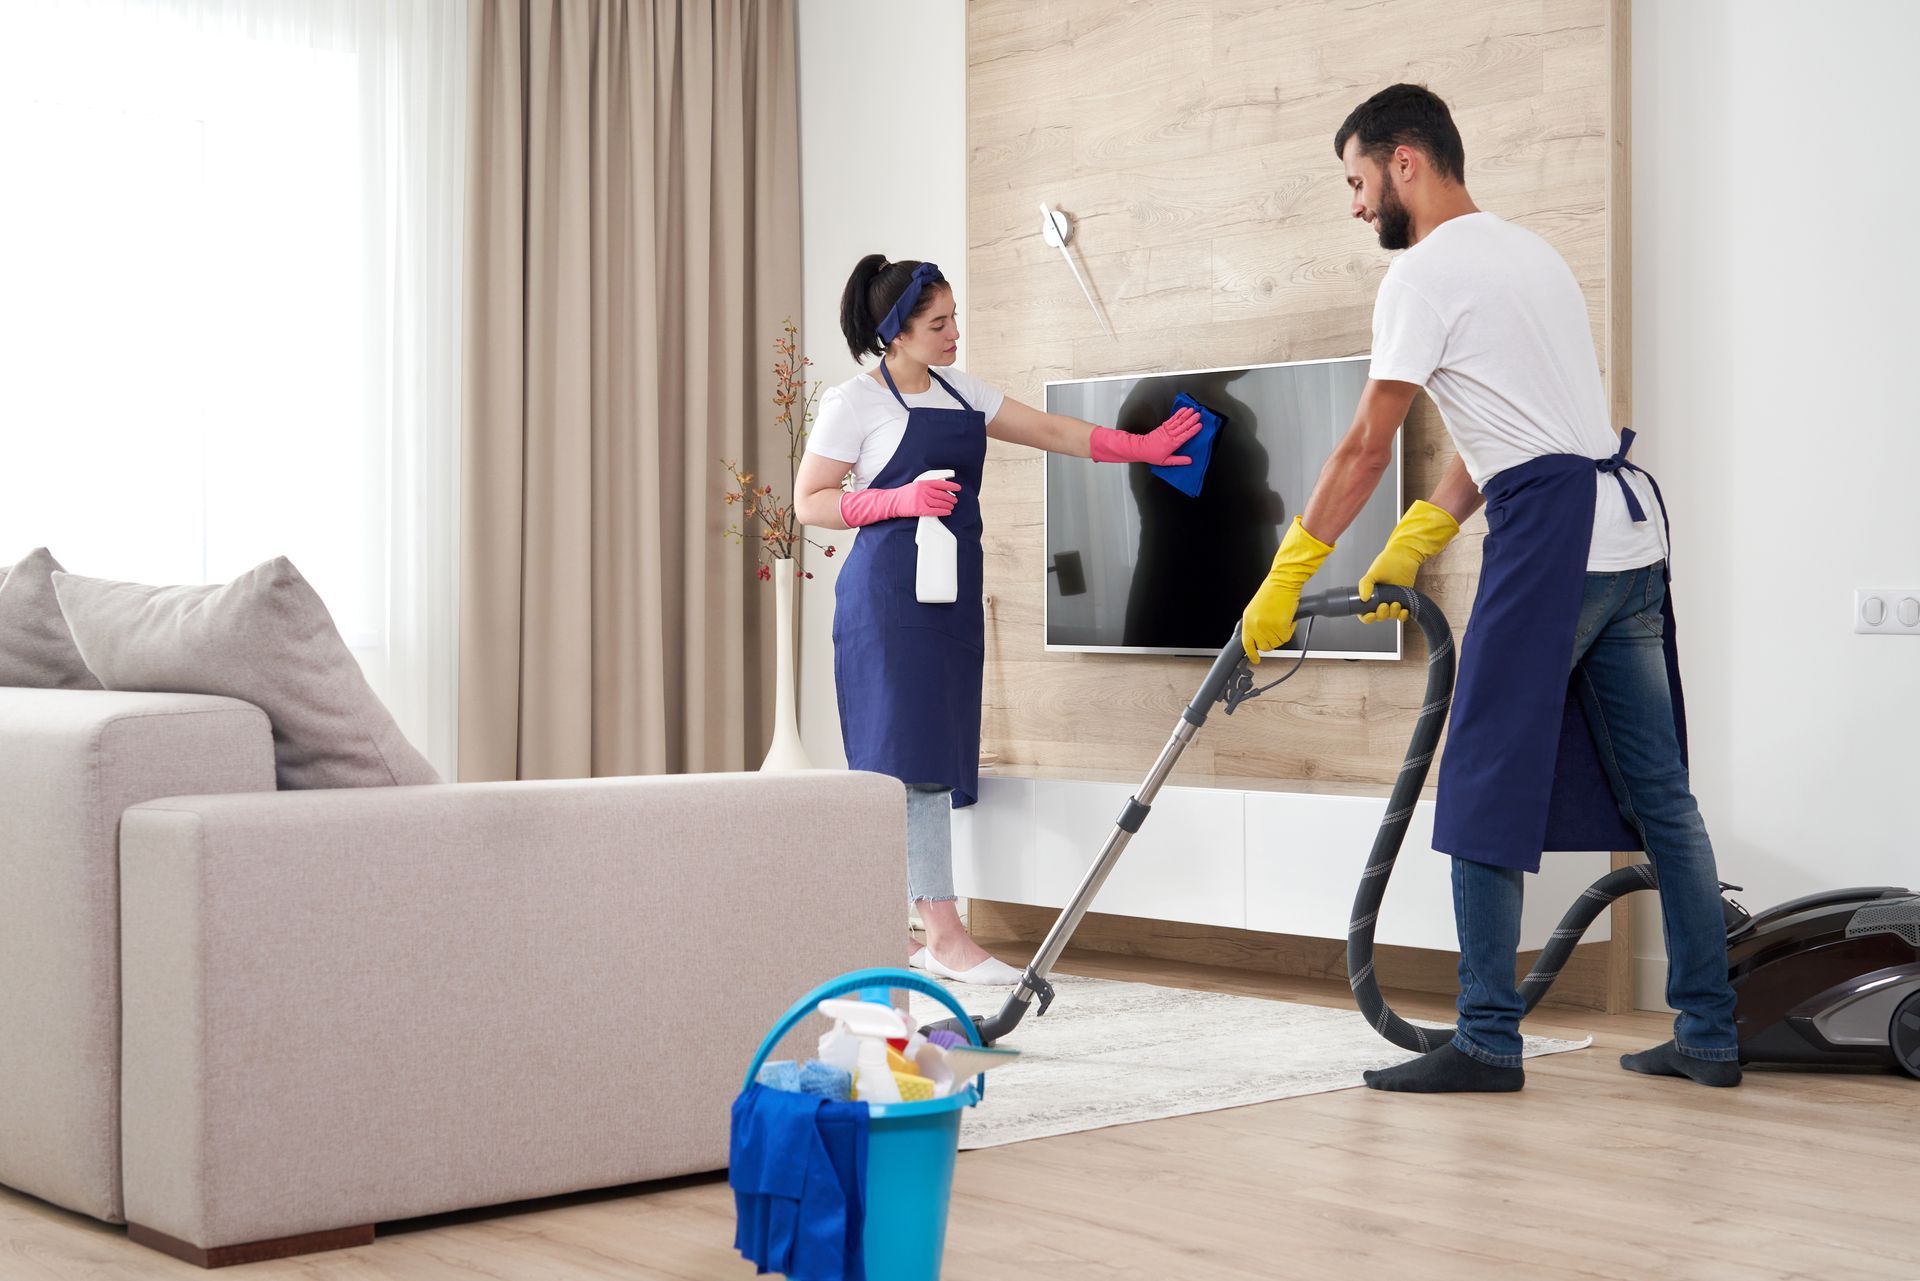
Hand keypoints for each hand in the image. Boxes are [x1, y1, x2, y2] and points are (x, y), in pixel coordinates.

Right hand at [838, 478, 960, 525]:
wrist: (891, 502)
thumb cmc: (904, 494)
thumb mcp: (916, 486)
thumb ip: (927, 486)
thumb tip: (941, 489)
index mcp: (923, 483)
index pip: (941, 483)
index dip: (951, 486)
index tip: (958, 488)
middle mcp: (923, 490)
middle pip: (941, 494)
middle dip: (950, 498)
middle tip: (955, 500)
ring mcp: (921, 500)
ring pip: (939, 503)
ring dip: (948, 505)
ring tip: (952, 506)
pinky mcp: (919, 509)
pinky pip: (935, 511)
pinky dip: (943, 512)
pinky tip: (947, 512)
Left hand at [1088, 407, 1202, 465]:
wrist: (1140, 449)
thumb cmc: (1153, 456)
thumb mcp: (1166, 462)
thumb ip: (1178, 461)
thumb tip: (1189, 461)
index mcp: (1172, 444)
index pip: (1185, 436)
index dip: (1193, 430)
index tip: (1199, 425)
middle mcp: (1170, 435)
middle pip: (1183, 426)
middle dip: (1191, 420)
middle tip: (1198, 414)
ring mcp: (1166, 430)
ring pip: (1178, 421)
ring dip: (1186, 415)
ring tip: (1192, 410)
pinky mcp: (1163, 427)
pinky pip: (1172, 419)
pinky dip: (1178, 414)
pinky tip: (1183, 410)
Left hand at [1241, 517, 1333, 662]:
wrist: (1283, 581)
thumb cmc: (1273, 591)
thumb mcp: (1257, 609)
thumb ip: (1256, 623)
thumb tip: (1259, 637)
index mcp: (1248, 620)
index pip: (1246, 644)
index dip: (1252, 654)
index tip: (1255, 660)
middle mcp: (1255, 625)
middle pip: (1265, 646)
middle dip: (1273, 641)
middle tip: (1278, 631)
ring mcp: (1266, 627)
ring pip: (1277, 642)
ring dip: (1283, 634)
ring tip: (1283, 619)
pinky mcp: (1279, 626)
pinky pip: (1286, 637)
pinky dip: (1290, 629)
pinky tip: (1288, 619)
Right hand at [1357, 499, 1460, 622]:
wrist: (1405, 557)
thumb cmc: (1387, 562)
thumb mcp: (1373, 573)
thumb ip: (1365, 585)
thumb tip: (1363, 599)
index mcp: (1369, 595)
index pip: (1364, 613)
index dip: (1367, 617)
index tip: (1371, 614)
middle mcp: (1380, 600)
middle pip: (1378, 616)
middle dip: (1382, 614)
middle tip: (1385, 605)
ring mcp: (1391, 602)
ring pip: (1390, 616)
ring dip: (1393, 613)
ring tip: (1396, 603)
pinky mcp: (1403, 602)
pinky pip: (1401, 615)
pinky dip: (1402, 615)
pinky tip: (1404, 610)